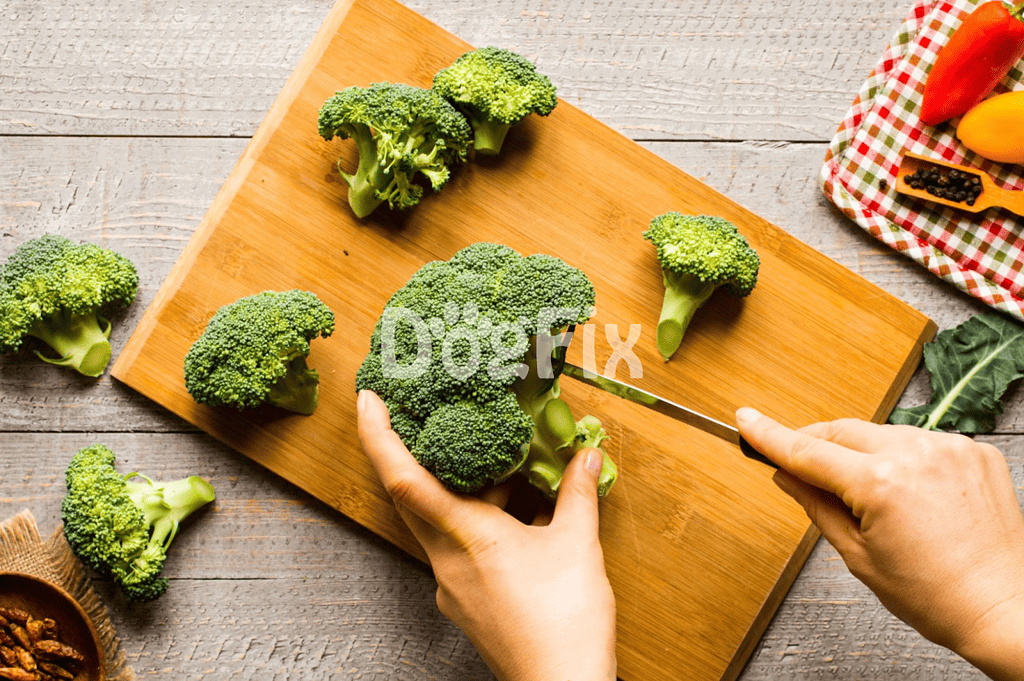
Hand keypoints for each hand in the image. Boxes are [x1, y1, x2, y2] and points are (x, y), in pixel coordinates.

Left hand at [357, 390, 616, 680]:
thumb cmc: (566, 622)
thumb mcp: (577, 545)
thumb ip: (578, 495)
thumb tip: (585, 458)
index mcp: (466, 537)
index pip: (405, 480)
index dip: (379, 436)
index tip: (366, 401)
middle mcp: (446, 560)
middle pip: (410, 497)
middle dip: (406, 453)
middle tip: (410, 414)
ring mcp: (451, 584)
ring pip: (437, 521)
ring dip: (454, 487)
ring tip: (483, 458)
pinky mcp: (465, 600)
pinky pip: (456, 545)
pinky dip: (472, 518)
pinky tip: (508, 510)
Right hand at [736, 408, 1023, 680]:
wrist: (1006, 609)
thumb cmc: (938, 597)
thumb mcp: (859, 557)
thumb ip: (817, 506)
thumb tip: (787, 476)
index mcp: (881, 483)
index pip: (807, 450)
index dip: (770, 435)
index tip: (746, 419)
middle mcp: (916, 453)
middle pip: (842, 431)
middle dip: (817, 445)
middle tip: (800, 469)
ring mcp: (949, 448)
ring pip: (881, 435)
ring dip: (864, 455)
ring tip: (875, 501)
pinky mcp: (974, 451)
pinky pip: (921, 442)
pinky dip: (905, 460)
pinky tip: (913, 496)